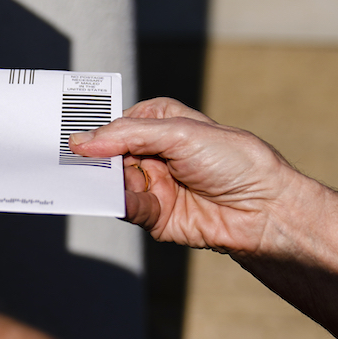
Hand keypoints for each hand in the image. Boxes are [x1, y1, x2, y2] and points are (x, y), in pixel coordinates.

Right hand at [68, 97, 316, 256]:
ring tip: (105, 178)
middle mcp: (154, 153)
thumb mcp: (180, 133)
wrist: (265, 210)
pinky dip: (122, 203)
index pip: (118, 123)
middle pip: (109, 154)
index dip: (97, 128)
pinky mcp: (154, 215)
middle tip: (75, 159)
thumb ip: (129, 134)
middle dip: (96, 158)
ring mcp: (153, 184)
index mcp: (161, 124)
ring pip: (113, 182)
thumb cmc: (235, 161)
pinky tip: (126, 197)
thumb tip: (84, 141)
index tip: (73, 132)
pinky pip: (126, 207)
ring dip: (108, 181)